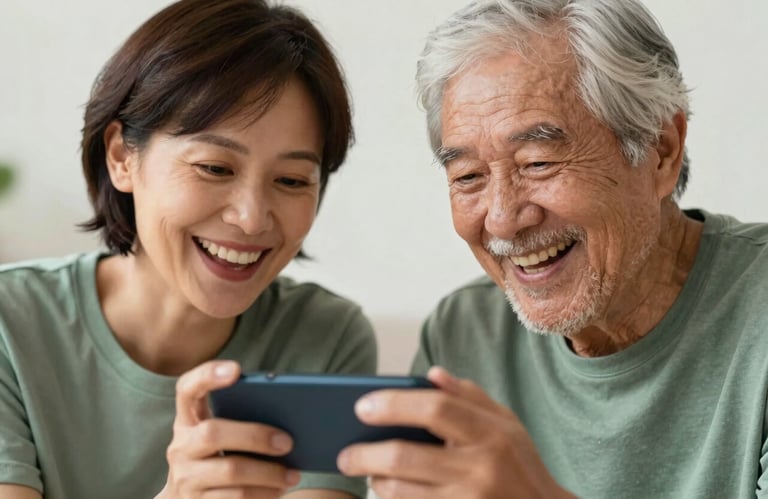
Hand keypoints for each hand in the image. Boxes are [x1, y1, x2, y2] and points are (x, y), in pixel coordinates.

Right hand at [155, 360, 299, 498]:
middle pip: (213, 433)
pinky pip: (235, 497)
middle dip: (255, 436)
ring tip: (293, 474)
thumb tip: (287, 415)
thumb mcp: (220, 436)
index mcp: (188, 420)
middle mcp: (181, 447)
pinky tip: (279, 490)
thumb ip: (240, 419)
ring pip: (230, 471)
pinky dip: (263, 493)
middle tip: (288, 442)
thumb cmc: (215, 458)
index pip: (187, 389)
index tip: (236, 369)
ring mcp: (185, 478)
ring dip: (268, 472)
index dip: (207, 375)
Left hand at [337, 366, 574, 498]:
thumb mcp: (506, 422)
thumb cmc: (519, 463)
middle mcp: (480, 467)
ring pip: (401, 491)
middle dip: (365, 454)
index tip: (362, 406)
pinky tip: (385, 489)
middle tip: (345, 453)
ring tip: (365, 470)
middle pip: (405, 457)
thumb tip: (431, 374)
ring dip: (375, 480)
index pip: (435, 408)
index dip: (394, 403)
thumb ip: (468, 395)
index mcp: (490, 432)